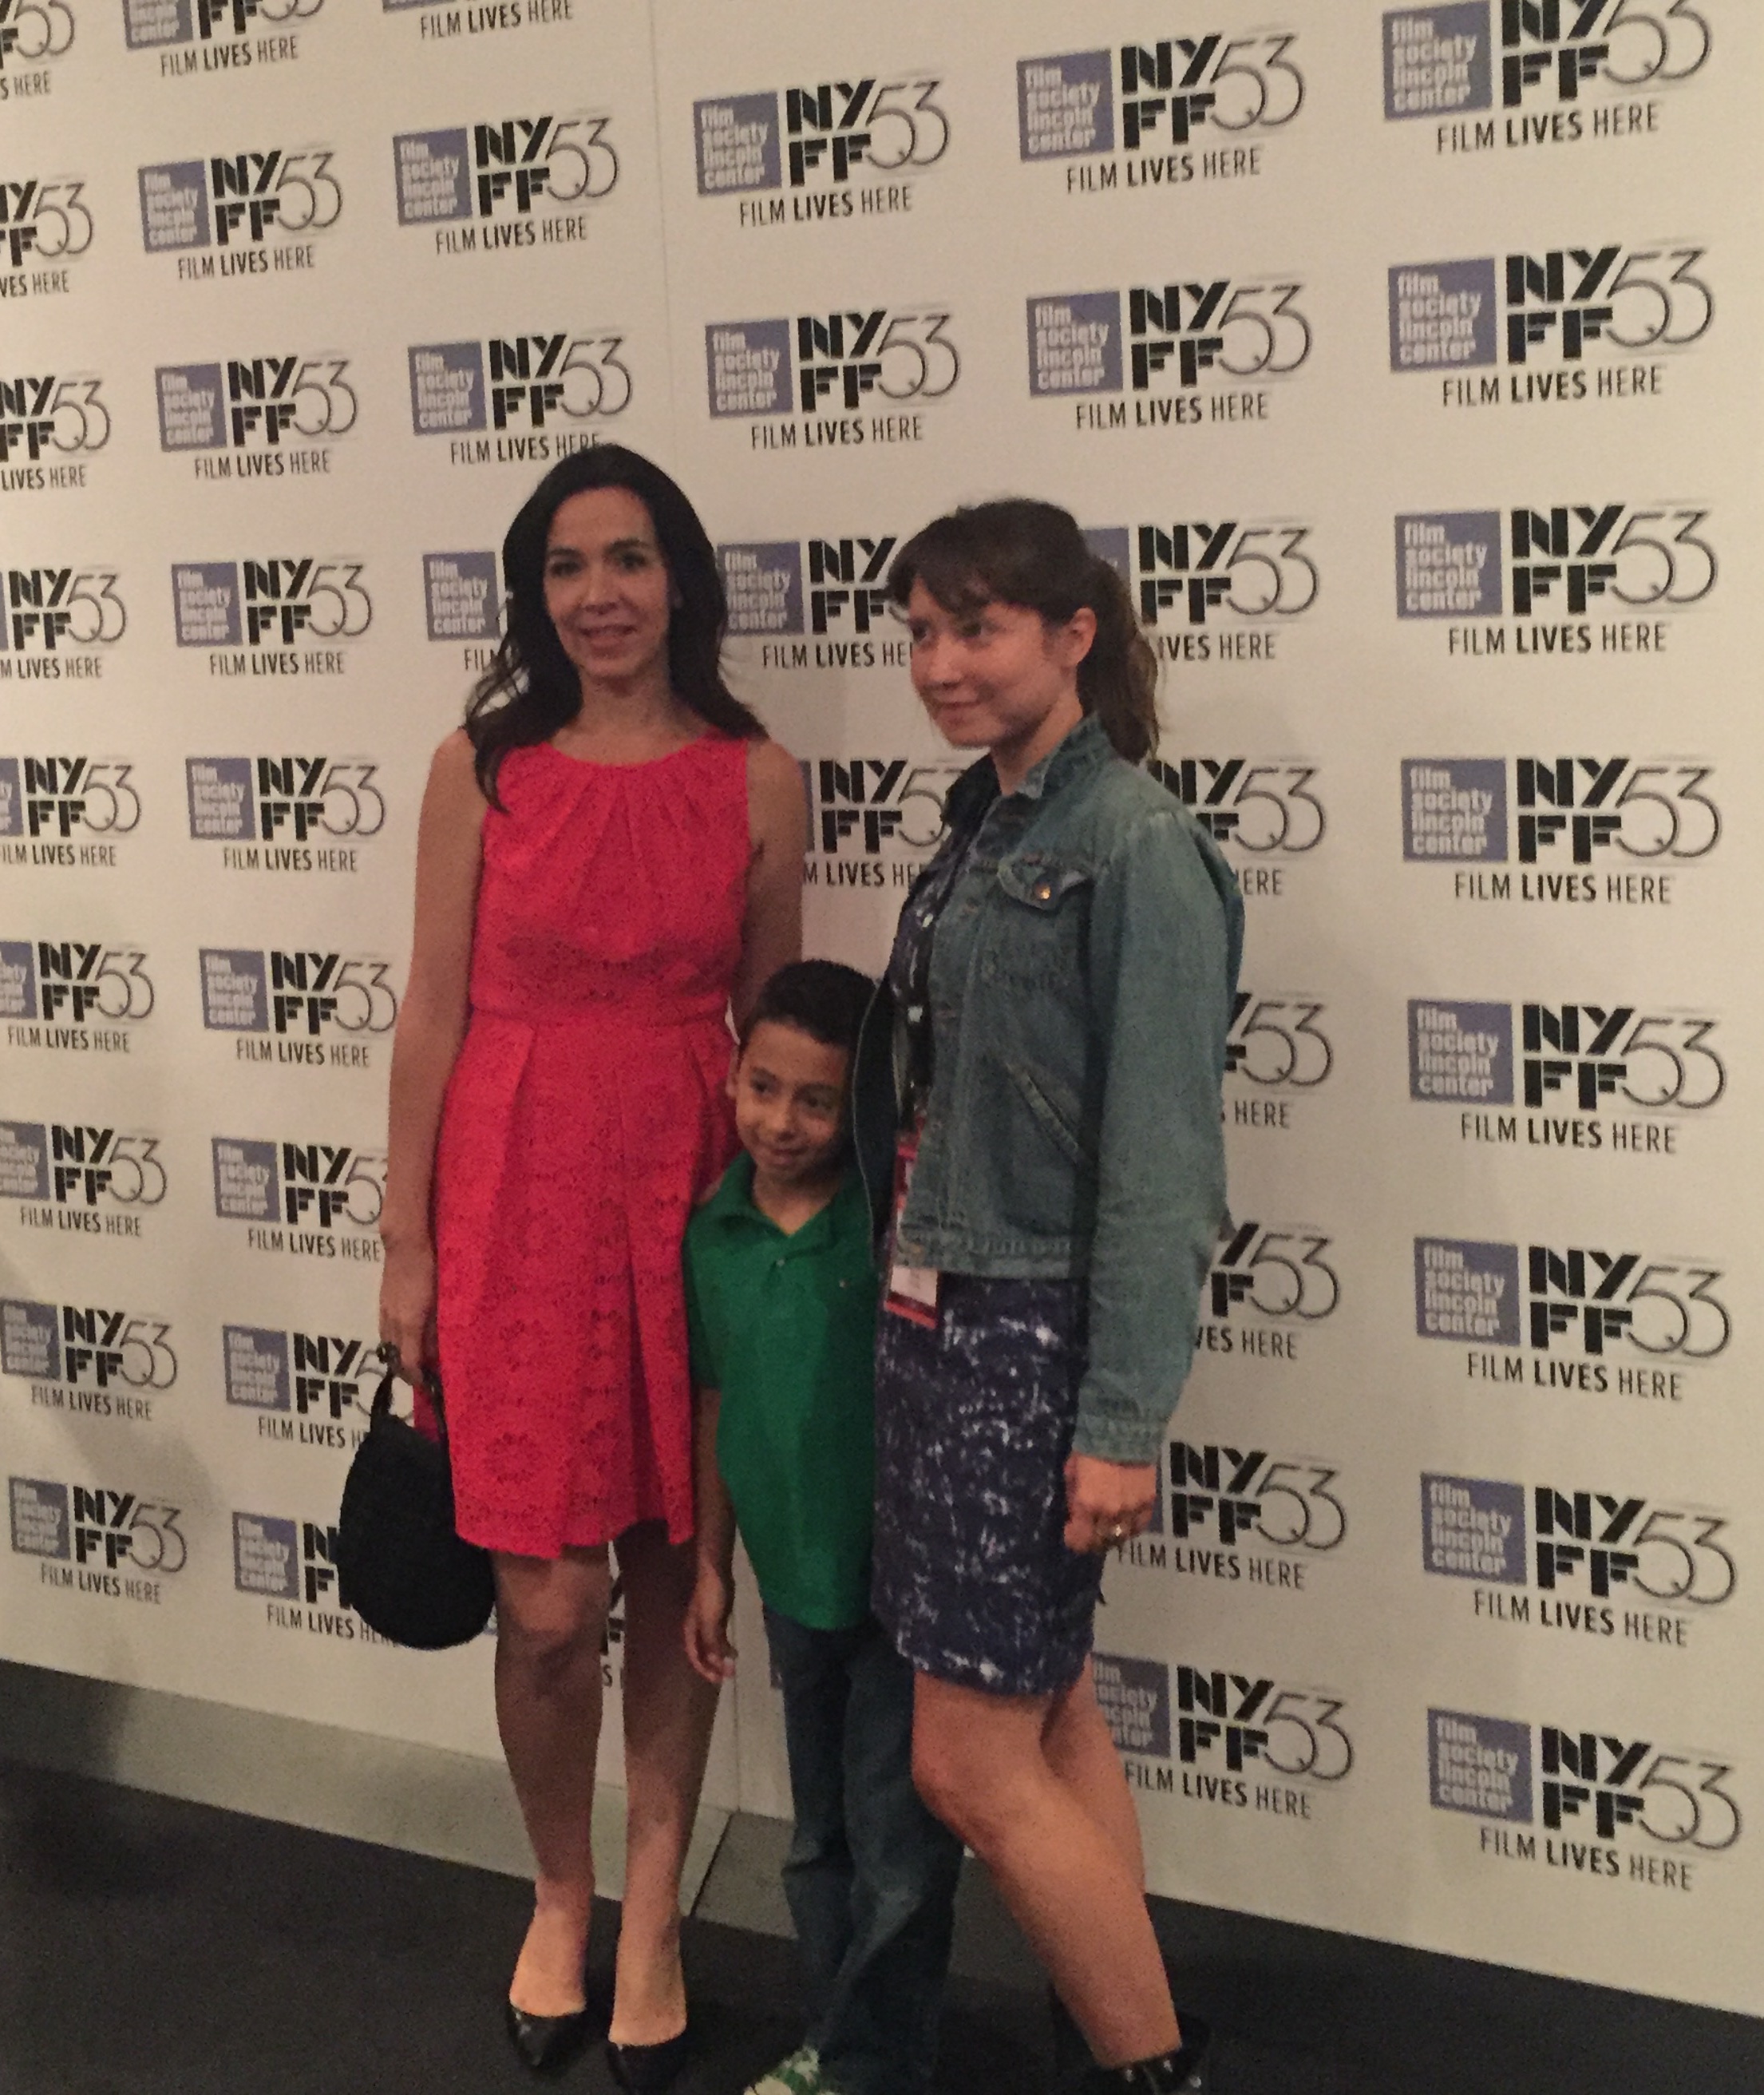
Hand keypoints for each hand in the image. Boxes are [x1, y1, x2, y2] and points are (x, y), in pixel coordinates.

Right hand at [378, 1237, 437, 1385]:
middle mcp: (393, 1322)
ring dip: (398, 1358)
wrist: (406, 1246)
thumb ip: (436, 1328)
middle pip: (394, 1357)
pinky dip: (393, 1342)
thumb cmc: (430, 1271)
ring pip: (387, 1345)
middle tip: (420, 1378)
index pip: (409, 1361)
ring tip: (412, 1363)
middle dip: (406, 1372)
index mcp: (409, 1323)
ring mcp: (385, 1312)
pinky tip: (403, 1340)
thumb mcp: (440, 1302)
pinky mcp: (382, 1304)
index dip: (416, 1377)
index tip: (426, 1385)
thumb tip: (436, 1352)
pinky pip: (385, 1331)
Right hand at [684, 1565, 736, 1683]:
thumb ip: (712, 1643)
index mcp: (690, 1631)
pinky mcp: (718, 1619)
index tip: (717, 1680)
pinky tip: (734, 1653)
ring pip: (712, 1647)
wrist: (716, 1572)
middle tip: (727, 1676)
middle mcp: (696, 1631)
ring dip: (720, 1658)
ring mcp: (707, 1625)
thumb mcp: (710, 1621)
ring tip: (732, 1668)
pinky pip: (719, 1638)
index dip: (705, 1669)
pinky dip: (725, 1647)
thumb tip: (716, 1665)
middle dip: (713, 1666)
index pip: (695, 1656)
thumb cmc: (710, 1596)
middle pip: (703, 1654)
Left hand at [1063, 1453, 1156, 1554]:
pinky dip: (1131, 1527)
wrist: (1125, 1431)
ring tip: (1107, 1528)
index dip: (1074, 1540)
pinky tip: (1126, 1522)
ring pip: (1122, 1537)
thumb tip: (1076, 1510)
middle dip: (1092, 1540)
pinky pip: (1139, 1525)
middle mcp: (1110, 1513)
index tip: (1071, 1532)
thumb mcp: (1072, 1471)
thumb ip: (1073, 1495)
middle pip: (1102, 1542)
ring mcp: (1132, 1510)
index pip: (1080, 1539)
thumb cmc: (1092, 1447)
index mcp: (1087, 1504)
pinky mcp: (1149, 1503)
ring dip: (1112, 1536)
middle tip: (1089, 1532)